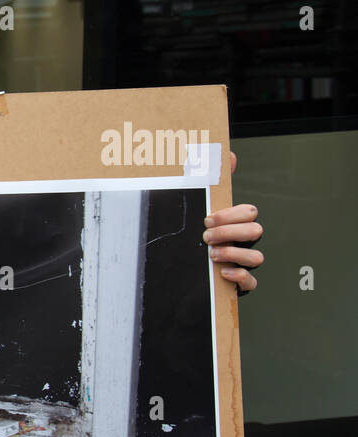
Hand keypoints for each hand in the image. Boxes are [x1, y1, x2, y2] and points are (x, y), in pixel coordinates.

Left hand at [203, 151, 261, 294]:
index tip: (208, 218)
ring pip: (257, 256)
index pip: (249, 212)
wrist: (179, 266)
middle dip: (230, 232)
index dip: (231, 214)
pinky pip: (252, 281)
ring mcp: (243, 262)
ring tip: (212, 253)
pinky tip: (223, 271)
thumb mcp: (199, 207)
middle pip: (255, 231)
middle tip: (206, 236)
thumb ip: (213, 181)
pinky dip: (240, 276)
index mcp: (235, 223)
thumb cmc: (195, 234)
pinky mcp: (239, 281)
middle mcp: (243, 242)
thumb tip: (228, 155)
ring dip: (235, 253)